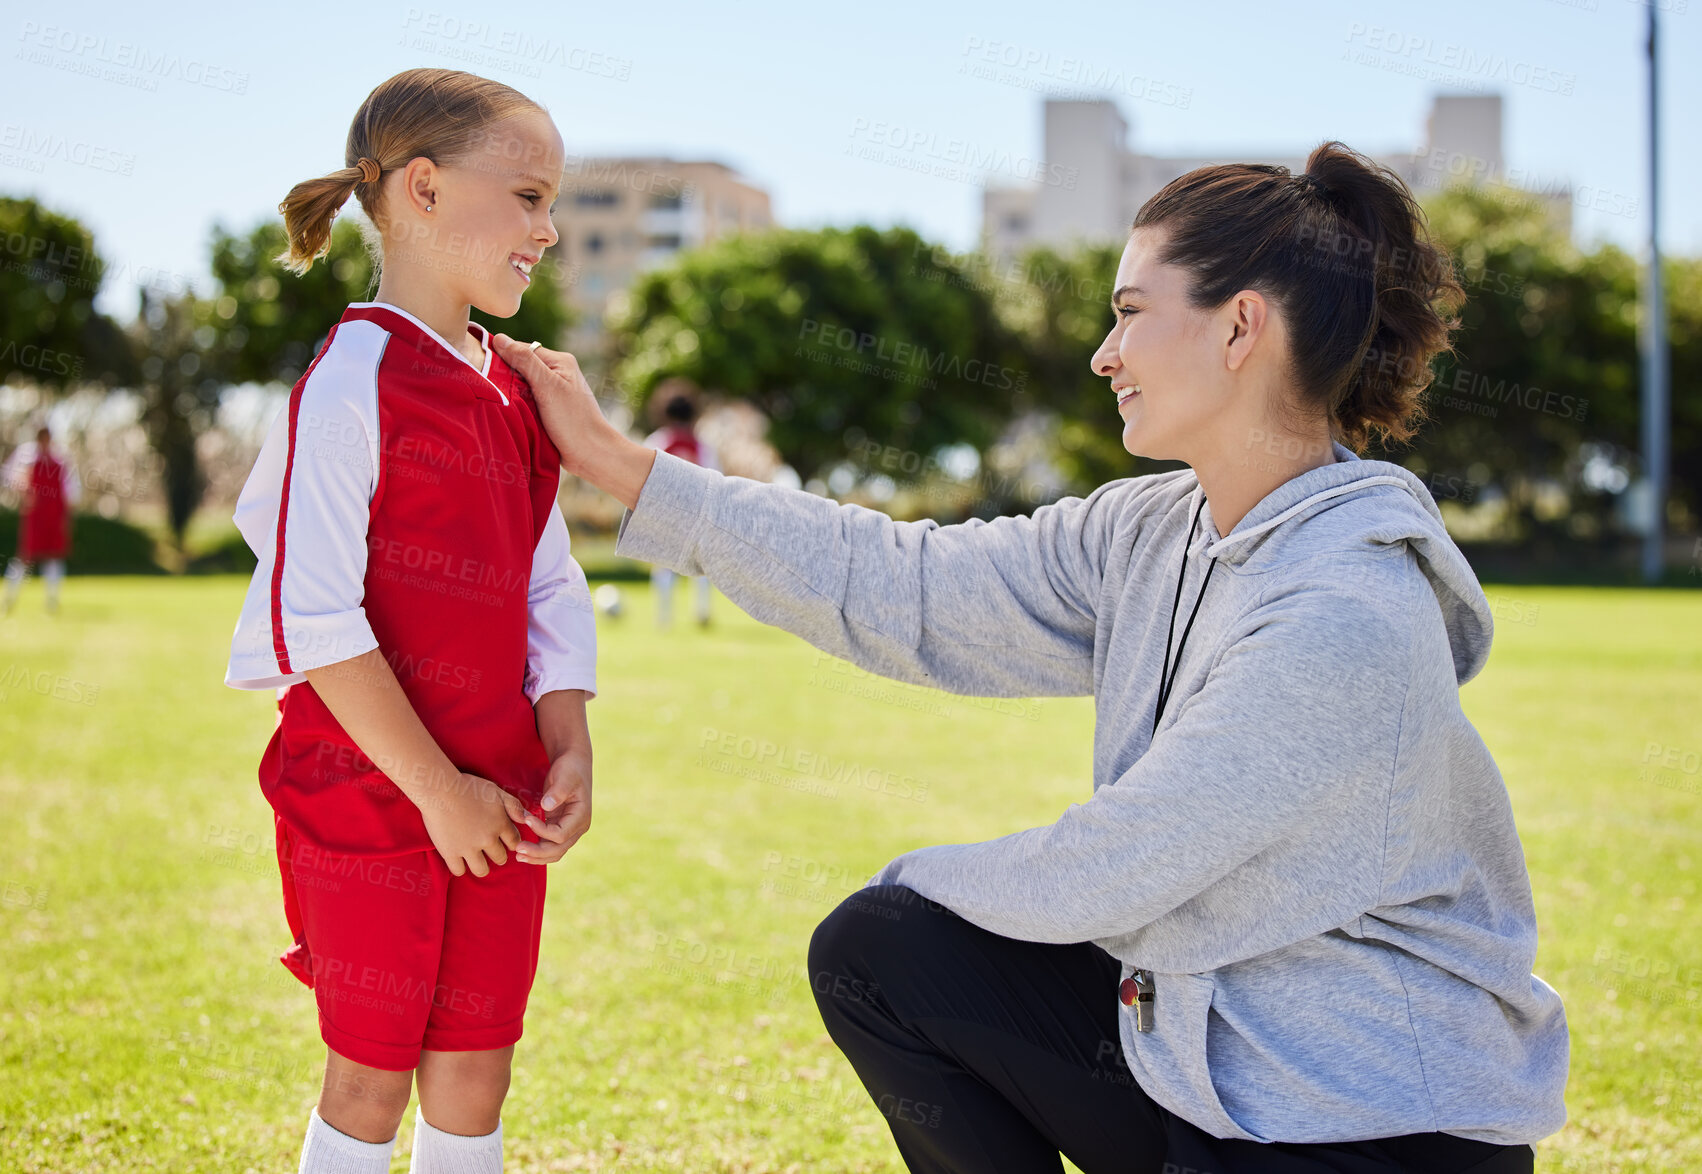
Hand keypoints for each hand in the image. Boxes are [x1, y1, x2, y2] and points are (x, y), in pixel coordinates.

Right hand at [418, 771, 527, 877]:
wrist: (440, 789)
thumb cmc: (468, 787)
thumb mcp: (496, 791)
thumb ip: (513, 805)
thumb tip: (525, 819)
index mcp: (500, 824)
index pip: (514, 843)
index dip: (510, 842)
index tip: (503, 840)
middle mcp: (488, 839)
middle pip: (500, 858)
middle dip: (497, 855)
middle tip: (488, 849)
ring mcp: (469, 847)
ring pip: (482, 870)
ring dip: (481, 866)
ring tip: (475, 858)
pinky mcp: (450, 852)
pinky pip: (459, 871)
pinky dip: (459, 867)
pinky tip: (458, 859)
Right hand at [491, 334, 656, 508]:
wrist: (591, 454)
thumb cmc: (572, 420)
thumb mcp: (547, 386)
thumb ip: (525, 361)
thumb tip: (499, 338)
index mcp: (559, 361)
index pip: (522, 350)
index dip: (503, 358)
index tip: (485, 370)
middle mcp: (557, 373)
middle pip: (520, 368)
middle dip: (505, 377)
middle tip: (490, 390)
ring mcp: (553, 392)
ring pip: (520, 386)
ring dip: (510, 394)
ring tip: (498, 403)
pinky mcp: (548, 410)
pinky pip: (525, 402)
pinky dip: (516, 407)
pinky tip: (507, 413)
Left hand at [516, 746, 591, 863]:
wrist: (574, 763)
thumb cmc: (570, 768)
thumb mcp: (565, 776)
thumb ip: (557, 791)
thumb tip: (547, 806)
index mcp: (581, 816)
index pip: (561, 834)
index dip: (542, 831)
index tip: (527, 819)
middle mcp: (577, 827)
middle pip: (558, 849)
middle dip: (537, 852)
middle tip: (517, 849)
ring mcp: (569, 829)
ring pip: (554, 852)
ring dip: (536, 856)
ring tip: (518, 855)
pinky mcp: (559, 827)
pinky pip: (549, 845)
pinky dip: (537, 850)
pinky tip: (523, 849)